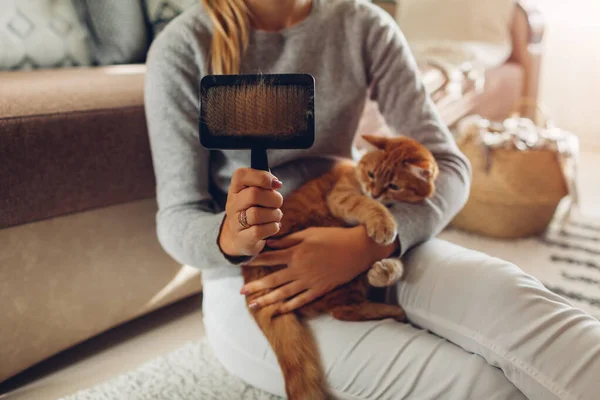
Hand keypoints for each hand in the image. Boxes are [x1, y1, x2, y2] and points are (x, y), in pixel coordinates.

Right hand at [219, 168, 283, 256]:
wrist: (240, 238)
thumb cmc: (253, 211)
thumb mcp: (256, 194)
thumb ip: (265, 184)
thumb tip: (276, 183)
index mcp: (235, 189)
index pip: (241, 175)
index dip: (262, 177)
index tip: (276, 185)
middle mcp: (232, 205)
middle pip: (253, 194)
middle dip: (274, 198)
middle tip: (277, 203)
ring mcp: (235, 223)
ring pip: (256, 214)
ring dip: (274, 215)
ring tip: (276, 216)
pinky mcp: (242, 239)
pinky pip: (259, 231)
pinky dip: (272, 227)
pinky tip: (273, 226)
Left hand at [241, 226, 398, 312]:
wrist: (358, 249)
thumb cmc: (334, 237)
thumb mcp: (310, 233)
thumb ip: (289, 240)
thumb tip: (269, 242)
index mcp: (296, 253)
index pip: (269, 258)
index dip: (254, 261)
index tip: (241, 263)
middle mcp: (300, 269)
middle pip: (273, 280)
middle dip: (256, 286)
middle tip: (241, 291)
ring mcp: (310, 282)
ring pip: (284, 293)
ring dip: (267, 300)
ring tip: (254, 305)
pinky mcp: (320, 289)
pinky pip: (301, 300)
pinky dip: (289, 306)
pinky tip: (278, 310)